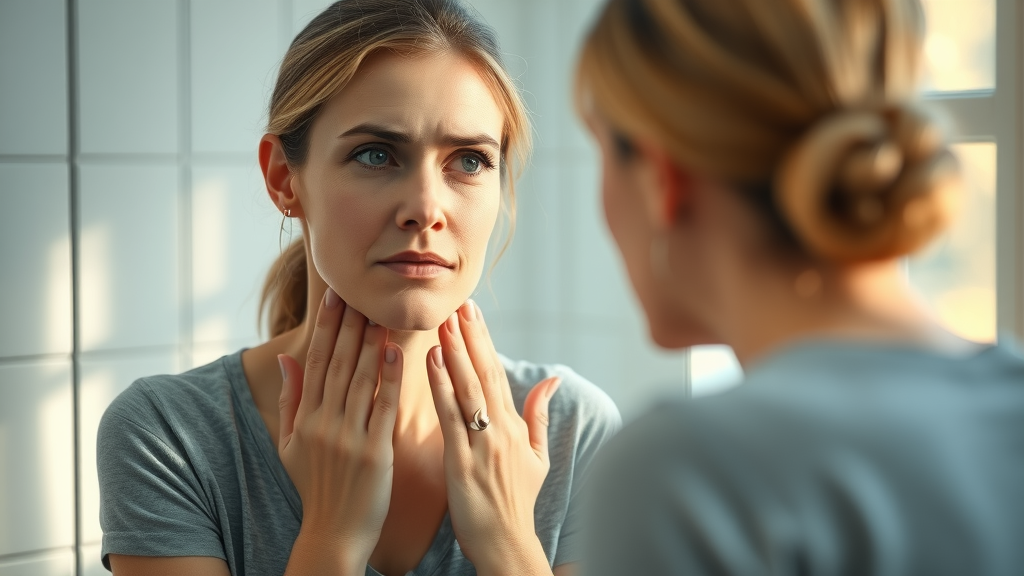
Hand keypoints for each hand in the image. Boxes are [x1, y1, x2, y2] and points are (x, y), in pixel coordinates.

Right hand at [277, 288, 402, 572]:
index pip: (316, 362)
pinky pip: (383, 407)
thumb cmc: (315, 487)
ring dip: (369, 343)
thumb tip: (285, 357)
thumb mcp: (290, 444)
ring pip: (359, 379)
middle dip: (348, 325)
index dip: (327, 327)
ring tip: (379, 312)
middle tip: (359, 292)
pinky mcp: (373, 452)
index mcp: (305, 418)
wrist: (332, 533)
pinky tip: (396, 351)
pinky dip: (390, 378)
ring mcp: (348, 437)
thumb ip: (290, 399)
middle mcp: (323, 423)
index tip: (335, 297)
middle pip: (337, 364)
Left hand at [427, 300, 560, 574]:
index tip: (473, 312)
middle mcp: (500, 430)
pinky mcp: (462, 461)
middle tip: (459, 303)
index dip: (484, 341)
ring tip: (444, 321)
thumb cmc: (518, 502)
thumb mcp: (538, 457)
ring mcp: (482, 444)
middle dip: (471, 336)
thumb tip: (553, 380)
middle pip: (485, 374)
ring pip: (468, 388)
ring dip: (455, 352)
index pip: (498, 373)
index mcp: (514, 426)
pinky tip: (431, 361)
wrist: (507, 543)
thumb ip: (539, 416)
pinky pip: (450, 416)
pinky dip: (440, 385)